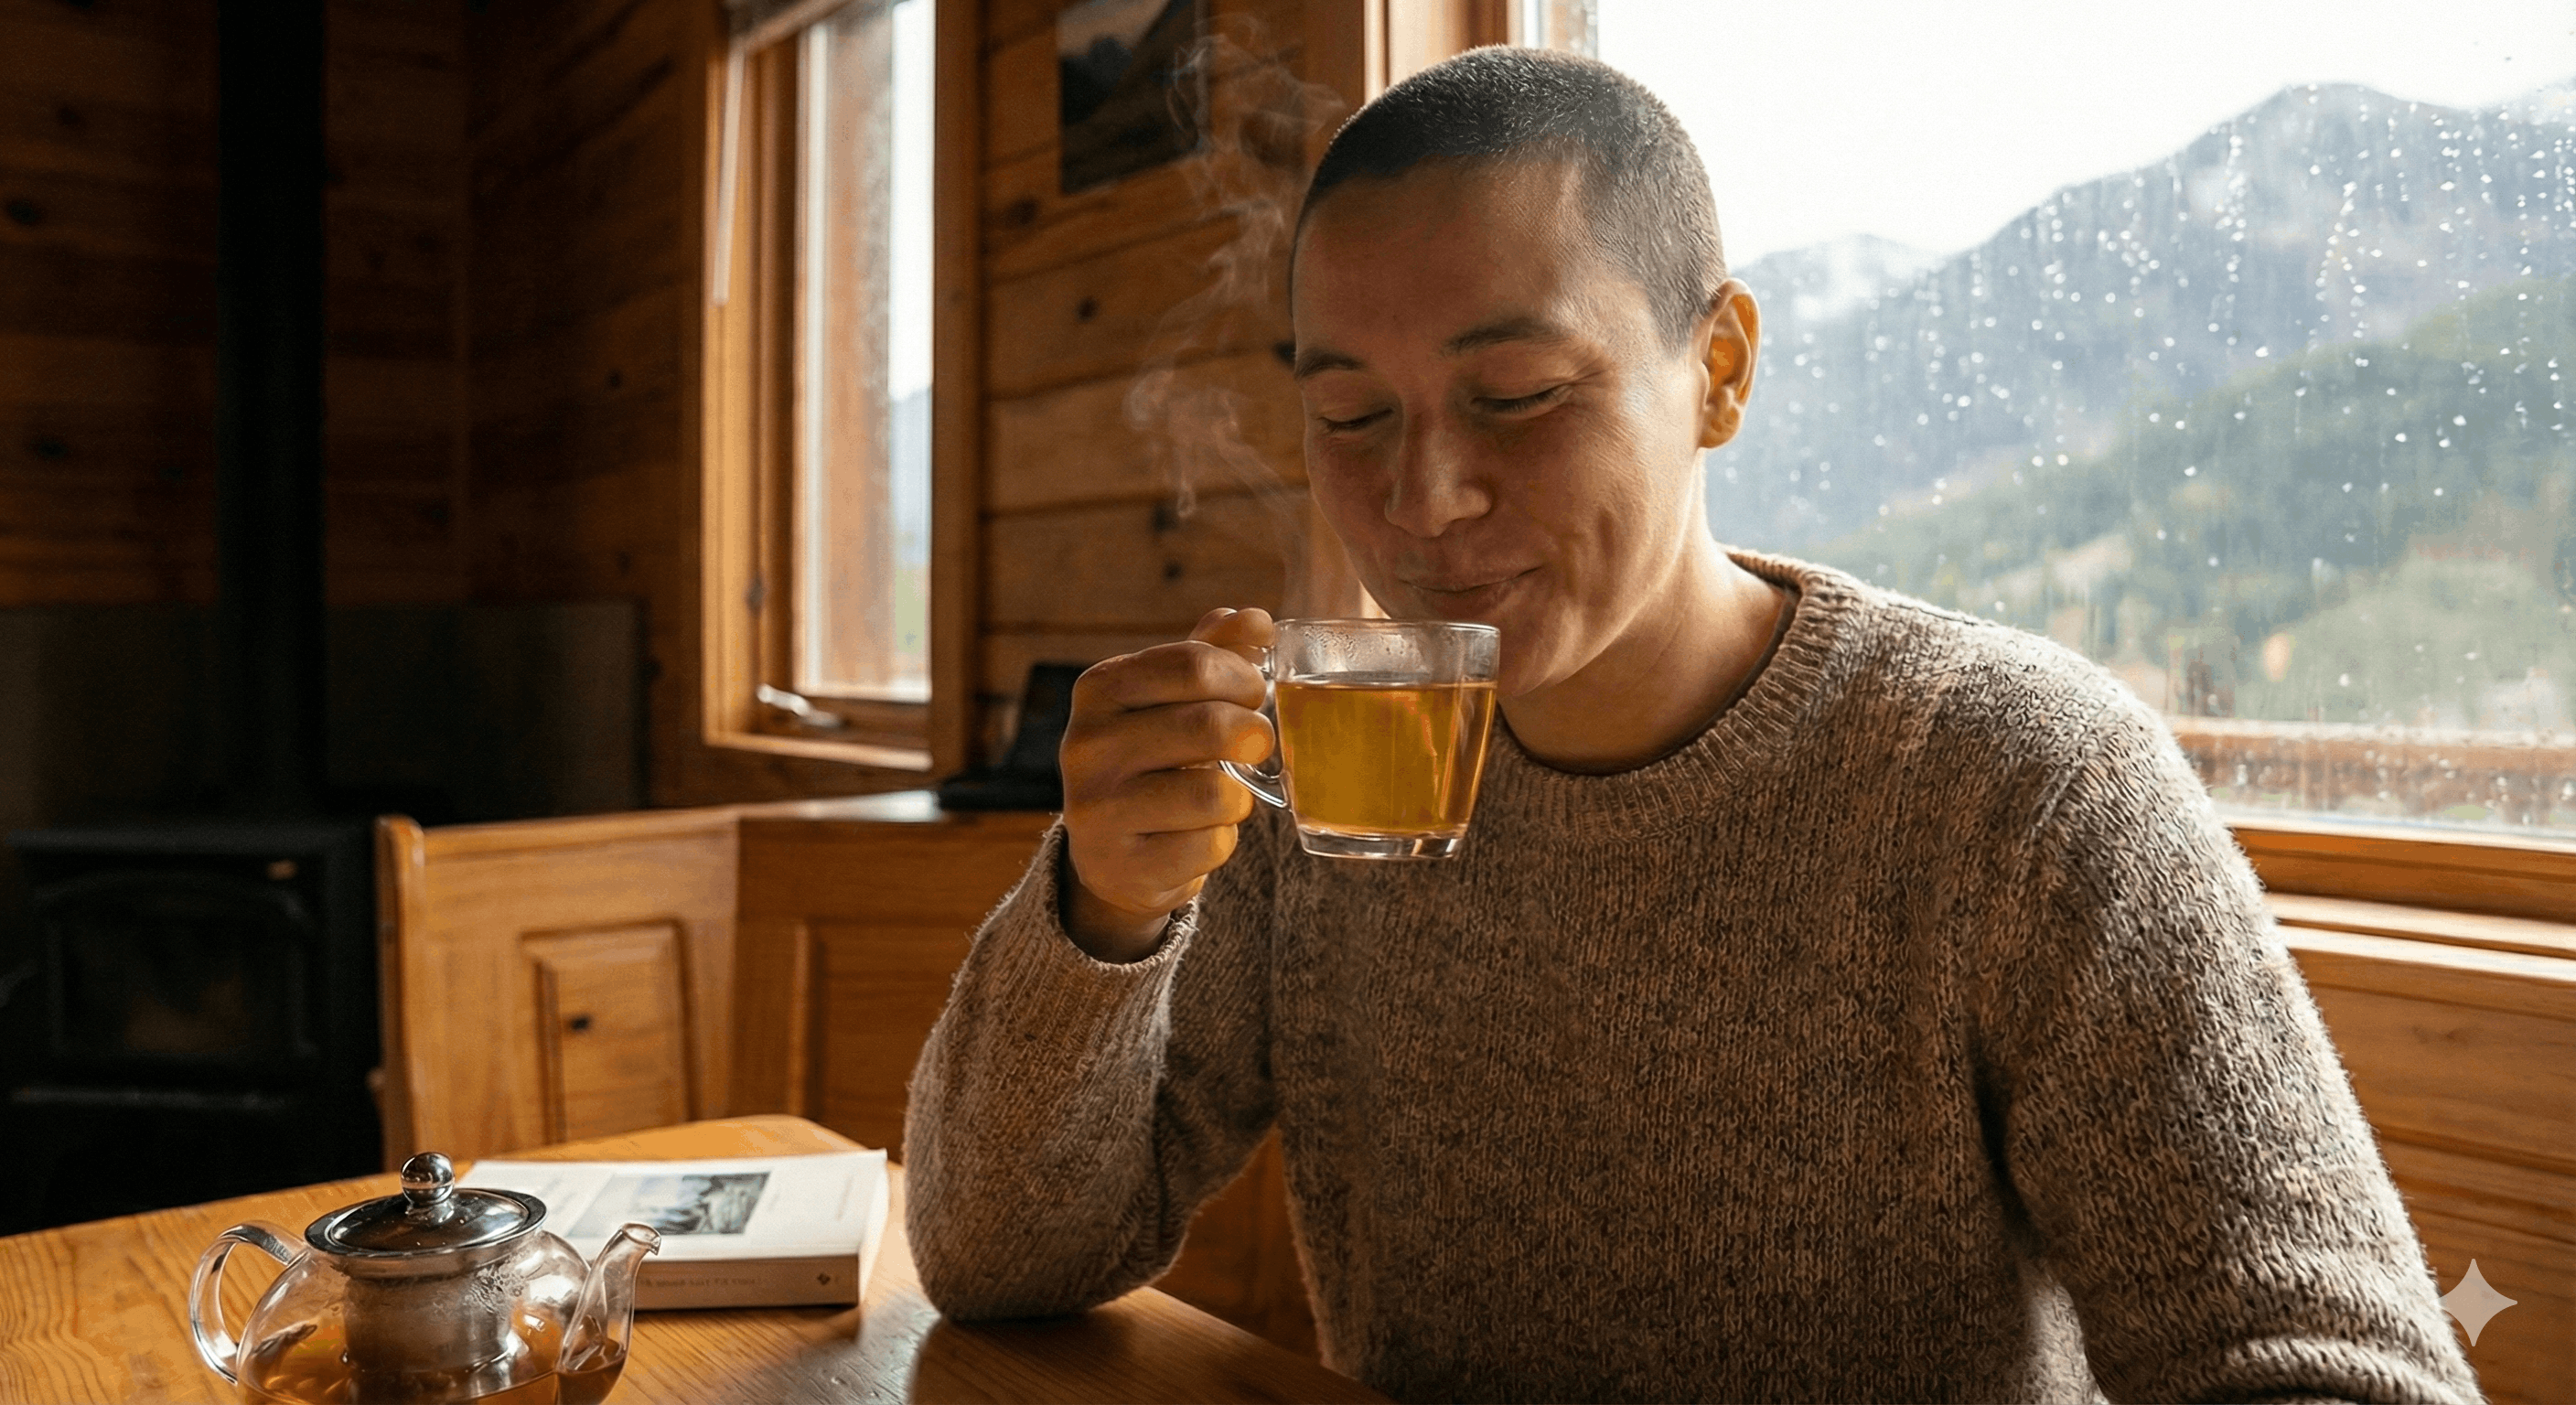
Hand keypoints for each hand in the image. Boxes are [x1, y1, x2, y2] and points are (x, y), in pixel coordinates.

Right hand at [1058, 607, 1276, 961]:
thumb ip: (1211, 653)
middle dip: (1253, 734)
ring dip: (1238, 796)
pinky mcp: (1122, 865)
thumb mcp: (1169, 699)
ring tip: (1226, 796)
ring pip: (1212, 793)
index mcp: (1099, 689)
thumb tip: (1253, 619)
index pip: (1192, 664)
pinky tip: (1202, 834)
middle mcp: (1087, 745)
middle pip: (1208, 725)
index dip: (1242, 677)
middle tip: (1259, 743)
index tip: (1254, 693)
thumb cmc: (1153, 759)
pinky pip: (1208, 846)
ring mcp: (1098, 809)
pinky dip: (1222, 840)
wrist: (1111, 855)